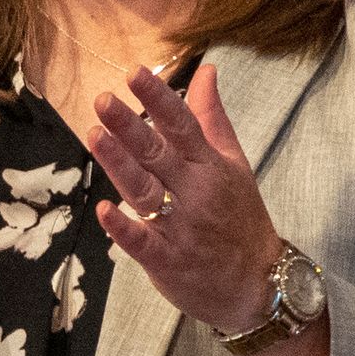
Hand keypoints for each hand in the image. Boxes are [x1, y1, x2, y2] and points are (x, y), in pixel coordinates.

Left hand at [85, 63, 281, 332]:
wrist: (260, 284)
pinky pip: (143, 243)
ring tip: (95, 136)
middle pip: (158, 153)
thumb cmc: (241, 219)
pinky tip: (104, 211)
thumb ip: (212, 118)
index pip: (183, 124)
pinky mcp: (167, 260)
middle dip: (130, 126)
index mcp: (210, 165)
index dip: (158, 97)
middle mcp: (195, 192)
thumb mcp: (234, 164)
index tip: (134, 73)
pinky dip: (124, 229)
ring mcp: (181, 227)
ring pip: (145, 191)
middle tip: (103, 100)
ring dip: (120, 165)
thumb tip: (205, 71)